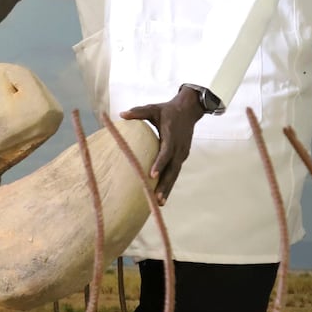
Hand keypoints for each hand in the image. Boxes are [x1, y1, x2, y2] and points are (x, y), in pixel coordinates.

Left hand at [120, 86, 207, 204]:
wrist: (189, 110)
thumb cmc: (167, 110)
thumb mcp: (153, 108)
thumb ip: (138, 112)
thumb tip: (122, 114)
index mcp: (172, 135)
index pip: (166, 152)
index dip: (160, 163)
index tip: (152, 175)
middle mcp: (179, 147)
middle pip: (172, 169)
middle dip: (165, 185)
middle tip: (156, 199)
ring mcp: (182, 153)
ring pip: (175, 173)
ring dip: (168, 188)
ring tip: (159, 203)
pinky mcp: (181, 157)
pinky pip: (175, 172)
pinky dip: (169, 183)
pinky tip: (162, 195)